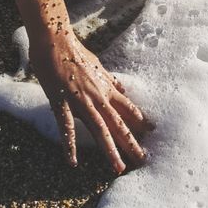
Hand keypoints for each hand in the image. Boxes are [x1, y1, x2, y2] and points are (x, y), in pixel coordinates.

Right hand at [29, 26, 150, 175]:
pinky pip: (67, 127)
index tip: (152, 131)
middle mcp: (97, 96)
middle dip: (131, 143)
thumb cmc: (73, 50)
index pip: (127, 107)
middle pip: (118, 123)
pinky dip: (70, 145)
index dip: (140, 119)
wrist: (55, 39)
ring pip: (99, 129)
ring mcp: (80, 100)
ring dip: (109, 149)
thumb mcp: (96, 63)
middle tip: (142, 160)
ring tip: (118, 168)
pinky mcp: (62, 102)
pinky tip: (72, 162)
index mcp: (105, 86)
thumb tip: (120, 86)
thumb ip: (108, 78)